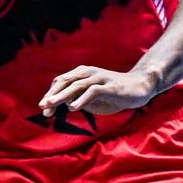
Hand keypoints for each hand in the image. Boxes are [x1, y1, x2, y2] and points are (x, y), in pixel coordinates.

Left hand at [40, 65, 158, 115]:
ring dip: (62, 95)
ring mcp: (100, 79)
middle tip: (42, 106)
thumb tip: (62, 106)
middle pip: (65, 81)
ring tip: (51, 105)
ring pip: (77, 85)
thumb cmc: (114, 94)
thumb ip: (79, 99)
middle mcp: (89, 73)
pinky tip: (73, 108)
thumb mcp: (93, 98)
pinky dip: (82, 99)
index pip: (61, 81)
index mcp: (83, 74)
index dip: (51, 94)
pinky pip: (93, 91)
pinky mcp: (110, 86)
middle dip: (52, 94)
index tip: (44, 109)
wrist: (140, 87)